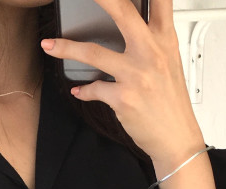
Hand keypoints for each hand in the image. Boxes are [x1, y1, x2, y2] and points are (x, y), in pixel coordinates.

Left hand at [41, 0, 205, 166]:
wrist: (176, 138)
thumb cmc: (171, 102)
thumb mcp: (169, 62)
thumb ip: (152, 40)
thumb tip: (131, 25)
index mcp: (165, 39)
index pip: (159, 0)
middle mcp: (151, 52)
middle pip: (121, 11)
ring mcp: (136, 75)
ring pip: (92, 53)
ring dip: (66, 48)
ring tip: (49, 45)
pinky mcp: (123, 98)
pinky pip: (94, 89)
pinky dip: (84, 90)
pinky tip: (79, 90)